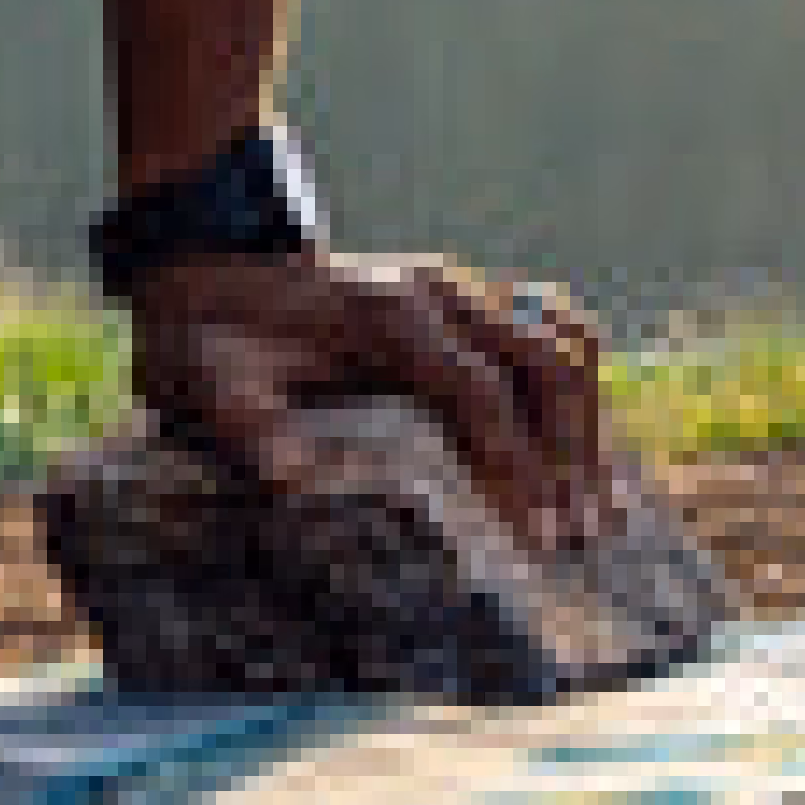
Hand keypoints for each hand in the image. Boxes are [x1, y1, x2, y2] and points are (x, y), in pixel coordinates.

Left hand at [129, 244, 620, 546]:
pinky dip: (577, 394)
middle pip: (545, 364)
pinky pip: (550, 335)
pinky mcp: (466, 303)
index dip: (514, 465)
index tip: (535, 538)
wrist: (208, 264)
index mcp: (388, 314)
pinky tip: (585, 458)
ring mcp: (459, 290)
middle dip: (570, 456)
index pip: (480, 391)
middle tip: (579, 540)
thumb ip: (245, 424)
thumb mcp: (205, 382)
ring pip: (564, 343)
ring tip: (599, 511)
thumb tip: (288, 475)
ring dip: (588, 426)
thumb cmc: (210, 338)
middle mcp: (438, 291)